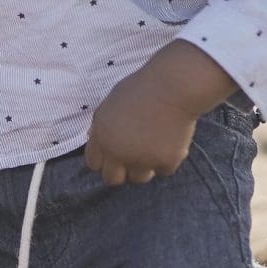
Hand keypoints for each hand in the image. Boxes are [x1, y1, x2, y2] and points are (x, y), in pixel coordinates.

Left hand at [84, 76, 205, 186]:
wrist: (173, 88)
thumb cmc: (141, 89)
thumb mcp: (110, 103)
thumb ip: (101, 125)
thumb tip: (95, 139)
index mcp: (102, 137)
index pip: (93, 164)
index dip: (103, 159)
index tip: (114, 155)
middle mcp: (118, 154)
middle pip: (112, 179)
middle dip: (121, 171)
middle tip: (133, 158)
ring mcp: (142, 161)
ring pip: (139, 178)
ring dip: (145, 167)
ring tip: (154, 146)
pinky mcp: (165, 163)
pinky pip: (164, 170)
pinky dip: (168, 159)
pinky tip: (171, 141)